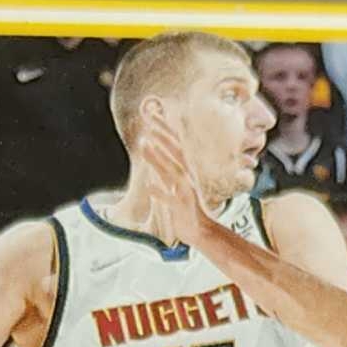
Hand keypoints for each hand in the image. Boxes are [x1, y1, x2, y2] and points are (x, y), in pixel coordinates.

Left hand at [134, 107, 208, 248]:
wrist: (201, 232)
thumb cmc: (186, 207)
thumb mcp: (175, 184)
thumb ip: (163, 166)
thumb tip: (149, 149)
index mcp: (186, 170)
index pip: (175, 144)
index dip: (165, 129)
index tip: (152, 114)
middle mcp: (187, 177)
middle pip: (176, 153)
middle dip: (163, 137)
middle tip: (150, 123)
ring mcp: (185, 192)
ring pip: (172, 172)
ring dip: (158, 158)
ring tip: (145, 145)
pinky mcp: (181, 208)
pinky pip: (170, 199)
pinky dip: (160, 192)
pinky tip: (149, 186)